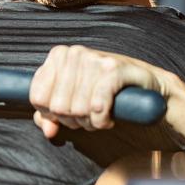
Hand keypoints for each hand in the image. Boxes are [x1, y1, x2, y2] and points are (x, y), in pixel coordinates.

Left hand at [29, 45, 165, 137]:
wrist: (147, 85)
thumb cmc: (104, 92)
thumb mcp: (72, 101)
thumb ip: (50, 116)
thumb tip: (48, 130)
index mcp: (58, 56)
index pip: (37, 96)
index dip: (50, 113)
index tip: (66, 113)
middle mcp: (74, 53)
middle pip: (57, 106)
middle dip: (72, 119)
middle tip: (88, 116)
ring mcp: (94, 59)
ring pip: (77, 108)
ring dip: (90, 121)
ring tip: (100, 115)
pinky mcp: (114, 70)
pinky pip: (97, 105)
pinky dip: (101, 120)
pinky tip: (107, 119)